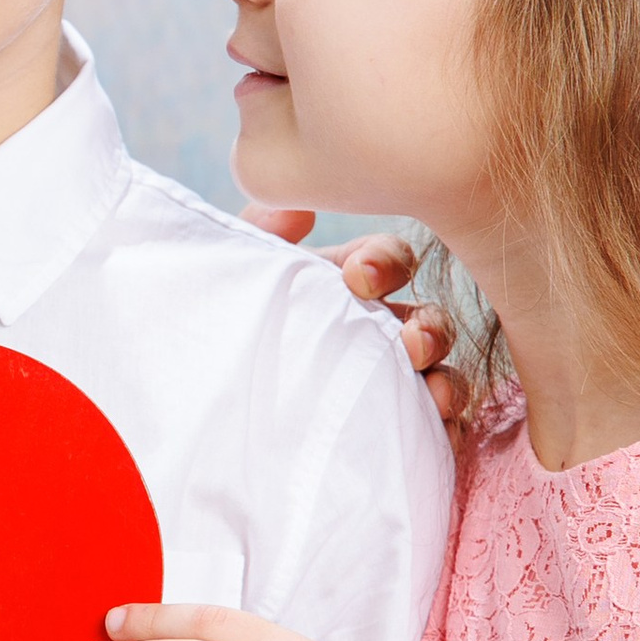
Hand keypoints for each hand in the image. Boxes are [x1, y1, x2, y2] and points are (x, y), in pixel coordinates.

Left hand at [240, 208, 461, 436]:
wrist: (192, 413)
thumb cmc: (220, 329)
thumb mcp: (232, 279)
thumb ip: (260, 235)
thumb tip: (298, 210)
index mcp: (344, 284)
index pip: (388, 259)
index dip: (385, 261)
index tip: (357, 276)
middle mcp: (376, 330)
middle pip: (428, 319)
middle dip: (430, 327)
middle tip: (412, 343)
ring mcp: (388, 381)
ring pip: (441, 374)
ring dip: (446, 381)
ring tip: (434, 394)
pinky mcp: (390, 429)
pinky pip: (434, 429)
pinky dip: (447, 428)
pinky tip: (439, 430)